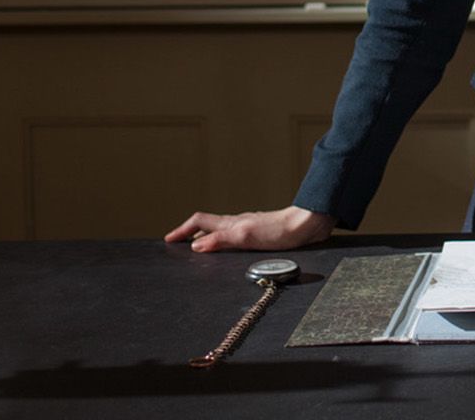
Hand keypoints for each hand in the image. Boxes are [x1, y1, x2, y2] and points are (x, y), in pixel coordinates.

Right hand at [164, 205, 335, 252]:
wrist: (306, 226)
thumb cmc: (279, 231)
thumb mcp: (246, 237)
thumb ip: (221, 240)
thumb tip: (196, 245)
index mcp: (231, 223)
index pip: (199, 221)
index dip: (182, 230)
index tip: (168, 240)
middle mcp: (237, 224)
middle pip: (207, 226)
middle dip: (189, 233)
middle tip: (177, 245)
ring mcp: (248, 229)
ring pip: (220, 232)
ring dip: (205, 239)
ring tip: (196, 251)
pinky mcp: (260, 236)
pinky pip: (233, 239)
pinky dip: (222, 244)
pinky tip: (228, 253)